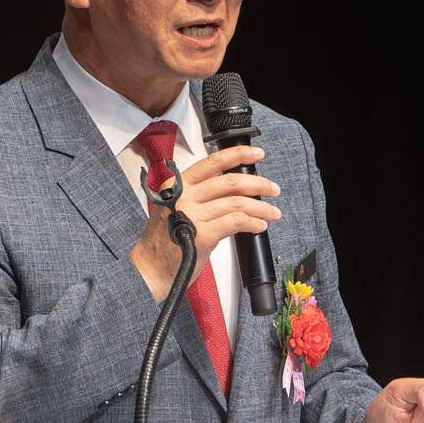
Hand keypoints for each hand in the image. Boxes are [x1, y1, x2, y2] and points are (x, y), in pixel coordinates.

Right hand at [131, 145, 280, 302]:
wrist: (150, 268)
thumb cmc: (165, 242)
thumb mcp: (178, 209)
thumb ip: (202, 196)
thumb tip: (237, 191)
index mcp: (178, 185)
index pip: (213, 162)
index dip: (238, 155)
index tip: (257, 154)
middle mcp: (184, 197)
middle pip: (230, 182)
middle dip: (258, 184)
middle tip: (273, 189)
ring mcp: (192, 215)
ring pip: (237, 203)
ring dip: (261, 208)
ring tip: (272, 212)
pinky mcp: (202, 235)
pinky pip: (236, 222)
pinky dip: (253, 222)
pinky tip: (259, 225)